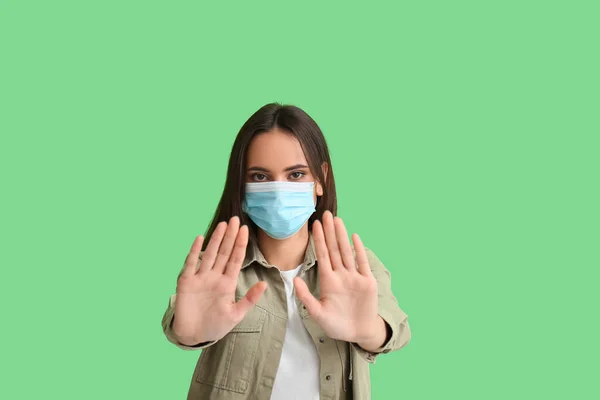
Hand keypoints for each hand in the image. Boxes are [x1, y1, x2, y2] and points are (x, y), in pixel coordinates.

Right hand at [173, 216, 267, 344]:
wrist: (194, 336)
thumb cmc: (215, 325)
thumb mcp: (236, 314)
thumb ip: (249, 299)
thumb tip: (264, 284)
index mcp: (227, 282)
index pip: (235, 259)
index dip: (240, 244)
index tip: (245, 230)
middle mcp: (214, 276)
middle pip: (224, 252)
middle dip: (230, 236)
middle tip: (235, 219)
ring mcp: (200, 278)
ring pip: (209, 254)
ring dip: (216, 240)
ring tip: (223, 225)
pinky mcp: (187, 282)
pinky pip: (191, 264)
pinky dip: (195, 251)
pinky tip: (200, 239)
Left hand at [293, 211, 379, 343]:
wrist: (358, 333)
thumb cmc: (336, 324)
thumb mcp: (318, 314)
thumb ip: (306, 297)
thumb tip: (294, 280)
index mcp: (328, 281)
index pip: (322, 256)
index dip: (319, 240)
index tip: (314, 225)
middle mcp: (340, 275)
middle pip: (334, 249)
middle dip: (330, 232)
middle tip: (326, 214)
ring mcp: (354, 277)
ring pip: (347, 252)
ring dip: (342, 236)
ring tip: (338, 220)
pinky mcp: (367, 282)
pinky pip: (362, 263)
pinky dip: (358, 250)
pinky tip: (354, 236)